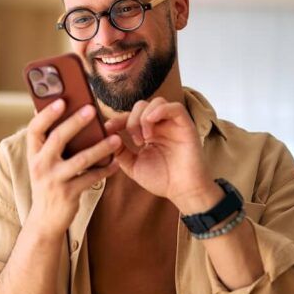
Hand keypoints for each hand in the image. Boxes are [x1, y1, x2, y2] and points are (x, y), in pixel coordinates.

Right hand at [26, 99, 120, 237]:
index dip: (46, 114)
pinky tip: (116, 163)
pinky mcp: (68, 194)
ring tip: (115, 139)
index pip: (34, 129)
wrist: (45, 220)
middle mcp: (40, 165)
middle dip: (75, 122)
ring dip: (100, 148)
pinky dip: (105, 170)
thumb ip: (50, 143)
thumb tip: (62, 111)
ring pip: (80, 159)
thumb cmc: (48, 183)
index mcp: (33, 154)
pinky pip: (91, 178)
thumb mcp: (42, 163)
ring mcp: (54, 180)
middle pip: (58, 138)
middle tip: (92, 109)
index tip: (61, 100)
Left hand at [104, 97, 218, 213]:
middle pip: (141, 105)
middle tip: (135, 141)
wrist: (183, 192)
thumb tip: (107, 136)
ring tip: (145, 138)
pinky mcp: (186, 125)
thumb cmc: (161, 180)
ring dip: (145, 117)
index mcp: (148, 132)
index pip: (130, 116)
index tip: (107, 129)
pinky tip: (152, 123)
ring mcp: (173, 124)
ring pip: (156, 102)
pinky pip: (175, 107)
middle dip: (132, 120)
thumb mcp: (133, 165)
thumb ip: (120, 151)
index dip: (117, 120)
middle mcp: (161, 125)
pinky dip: (160, 110)